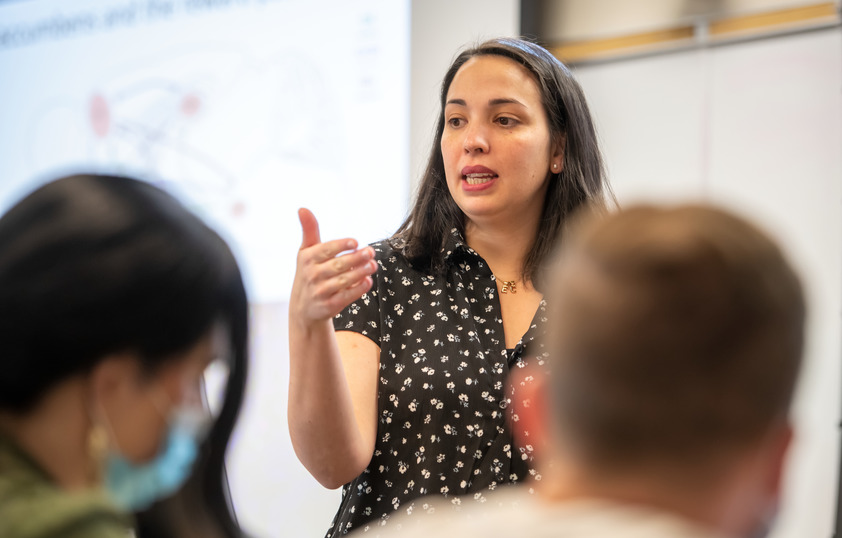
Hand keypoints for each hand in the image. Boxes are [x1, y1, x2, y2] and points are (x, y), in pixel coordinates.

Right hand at [290, 208, 376, 325]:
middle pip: (338, 265)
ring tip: (372, 265)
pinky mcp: (329, 306)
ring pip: (344, 281)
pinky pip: (346, 297)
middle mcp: (312, 275)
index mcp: (307, 258)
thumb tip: (303, 208)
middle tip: (370, 252)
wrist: (303, 307)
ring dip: (360, 272)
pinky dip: (358, 289)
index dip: (341, 245)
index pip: (326, 250)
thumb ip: (309, 230)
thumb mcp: (306, 251)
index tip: (355, 242)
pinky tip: (368, 281)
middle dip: (356, 258)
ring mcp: (320, 291)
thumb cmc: (309, 272)